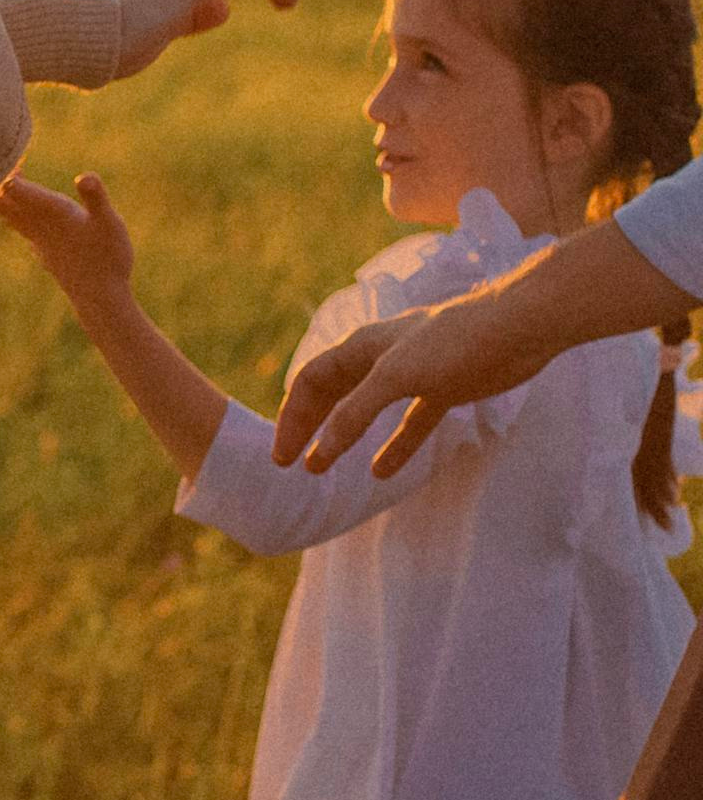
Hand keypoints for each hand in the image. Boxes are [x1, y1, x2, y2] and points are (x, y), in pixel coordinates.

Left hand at [0, 167, 137, 313]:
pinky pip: (20, 229)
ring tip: (8, 177)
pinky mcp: (45, 252)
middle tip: (2, 159)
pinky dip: (16, 213)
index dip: (5, 169)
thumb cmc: (108, 258)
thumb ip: (96, 198)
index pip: (14, 188)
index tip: (3, 150)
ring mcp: (38, 241)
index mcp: (51, 213)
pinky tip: (24, 210)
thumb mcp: (109, 223)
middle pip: (1, 201)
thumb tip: (85, 177)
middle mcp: (38, 226)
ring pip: (8, 215)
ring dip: (4, 196)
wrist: (101, 300)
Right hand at [270, 308, 448, 477]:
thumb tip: (321, 449)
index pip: (311, 381)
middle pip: (333, 394)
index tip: (282, 456)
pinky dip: (394, 446)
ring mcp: (413, 374)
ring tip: (321, 466)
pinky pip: (409, 423)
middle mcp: (382, 358)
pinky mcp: (443, 389)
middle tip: (290, 462)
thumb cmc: (454, 343)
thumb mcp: (395, 377)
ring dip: (342, 436)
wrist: (518, 328)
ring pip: (366, 409)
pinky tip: (381, 470)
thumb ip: (356, 412)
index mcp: (362, 346)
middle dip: (309, 426)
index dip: (292, 418)